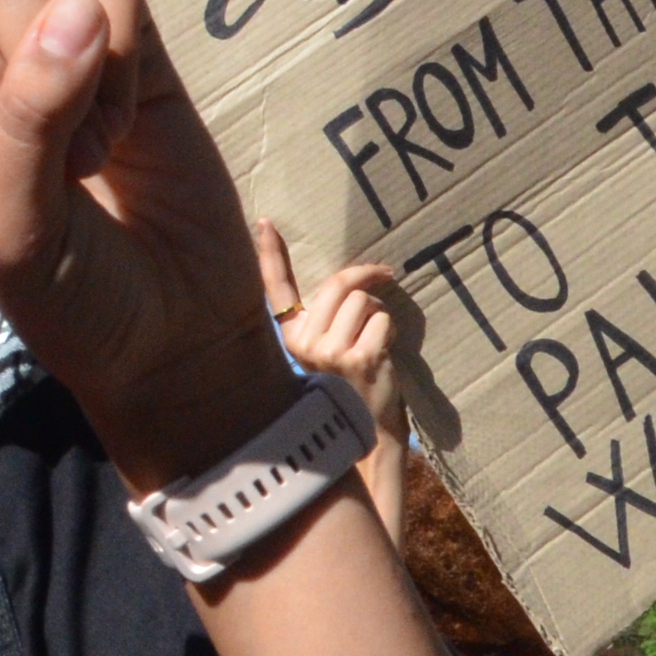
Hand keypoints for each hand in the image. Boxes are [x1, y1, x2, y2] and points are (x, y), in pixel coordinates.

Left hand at [0, 0, 297, 489]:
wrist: (179, 326)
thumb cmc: (77, 304)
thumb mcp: (19, 241)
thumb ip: (24, 124)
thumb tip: (69, 7)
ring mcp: (18, 37)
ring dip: (67, 63)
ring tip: (91, 154)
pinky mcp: (108, 25)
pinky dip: (129, 57)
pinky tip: (135, 125)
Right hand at [256, 221, 411, 415]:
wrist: (366, 432)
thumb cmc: (350, 388)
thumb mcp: (326, 353)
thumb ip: (326, 321)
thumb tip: (348, 282)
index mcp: (290, 337)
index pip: (276, 288)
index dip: (270, 252)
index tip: (265, 223)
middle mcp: (303, 343)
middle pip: (338, 285)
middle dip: (366, 276)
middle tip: (386, 274)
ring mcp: (329, 351)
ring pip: (363, 301)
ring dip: (379, 313)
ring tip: (376, 340)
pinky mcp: (358, 356)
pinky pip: (382, 319)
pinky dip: (390, 331)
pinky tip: (383, 354)